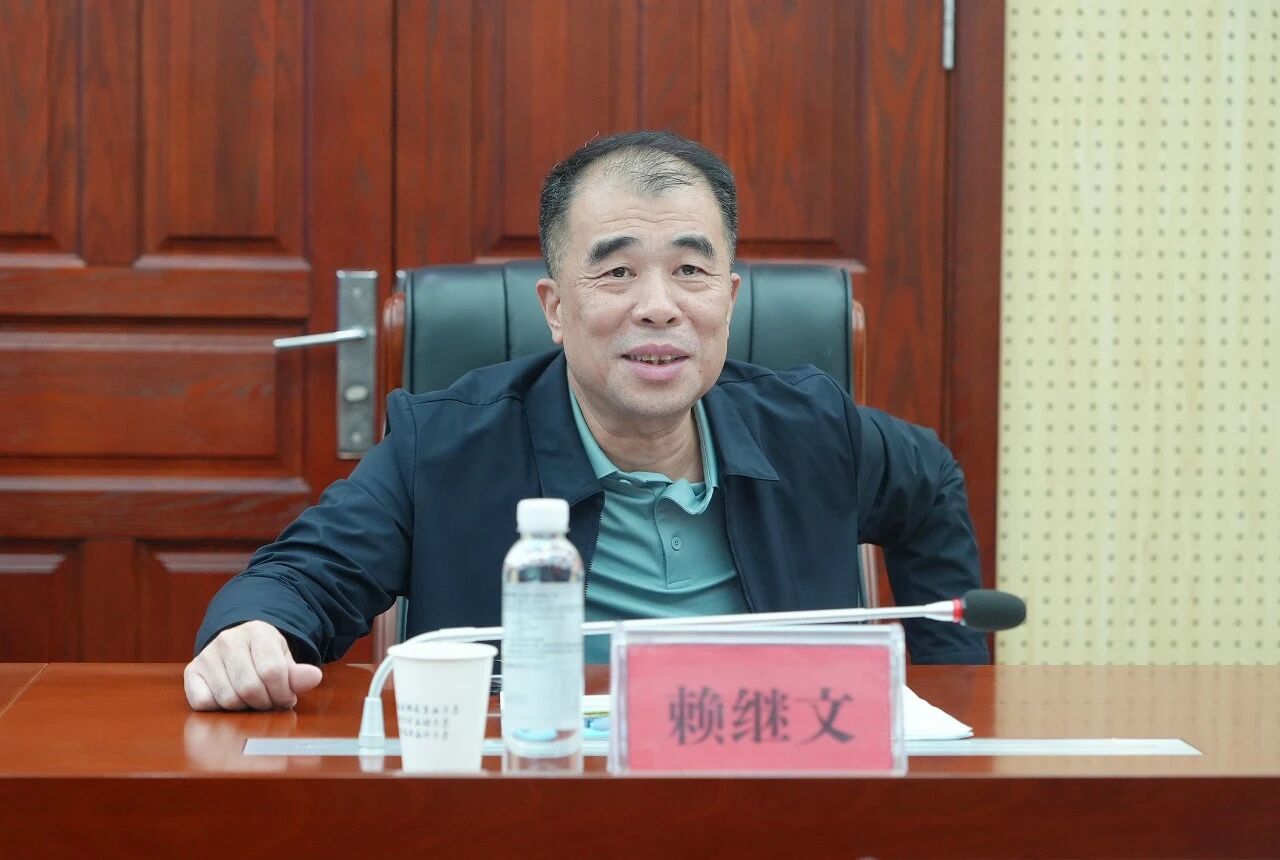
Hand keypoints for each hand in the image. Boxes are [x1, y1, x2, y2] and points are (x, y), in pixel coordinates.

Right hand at [184, 620, 323, 710]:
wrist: (236, 644)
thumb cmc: (263, 655)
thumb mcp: (284, 659)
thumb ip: (298, 673)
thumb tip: (313, 678)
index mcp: (257, 632)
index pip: (273, 672)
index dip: (283, 693)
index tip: (286, 698)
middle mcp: (228, 640)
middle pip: (250, 688)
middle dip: (265, 703)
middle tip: (270, 702)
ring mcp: (207, 655)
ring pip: (228, 699)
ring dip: (244, 708)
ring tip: (252, 701)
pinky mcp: (192, 671)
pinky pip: (204, 703)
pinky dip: (219, 709)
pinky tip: (231, 699)